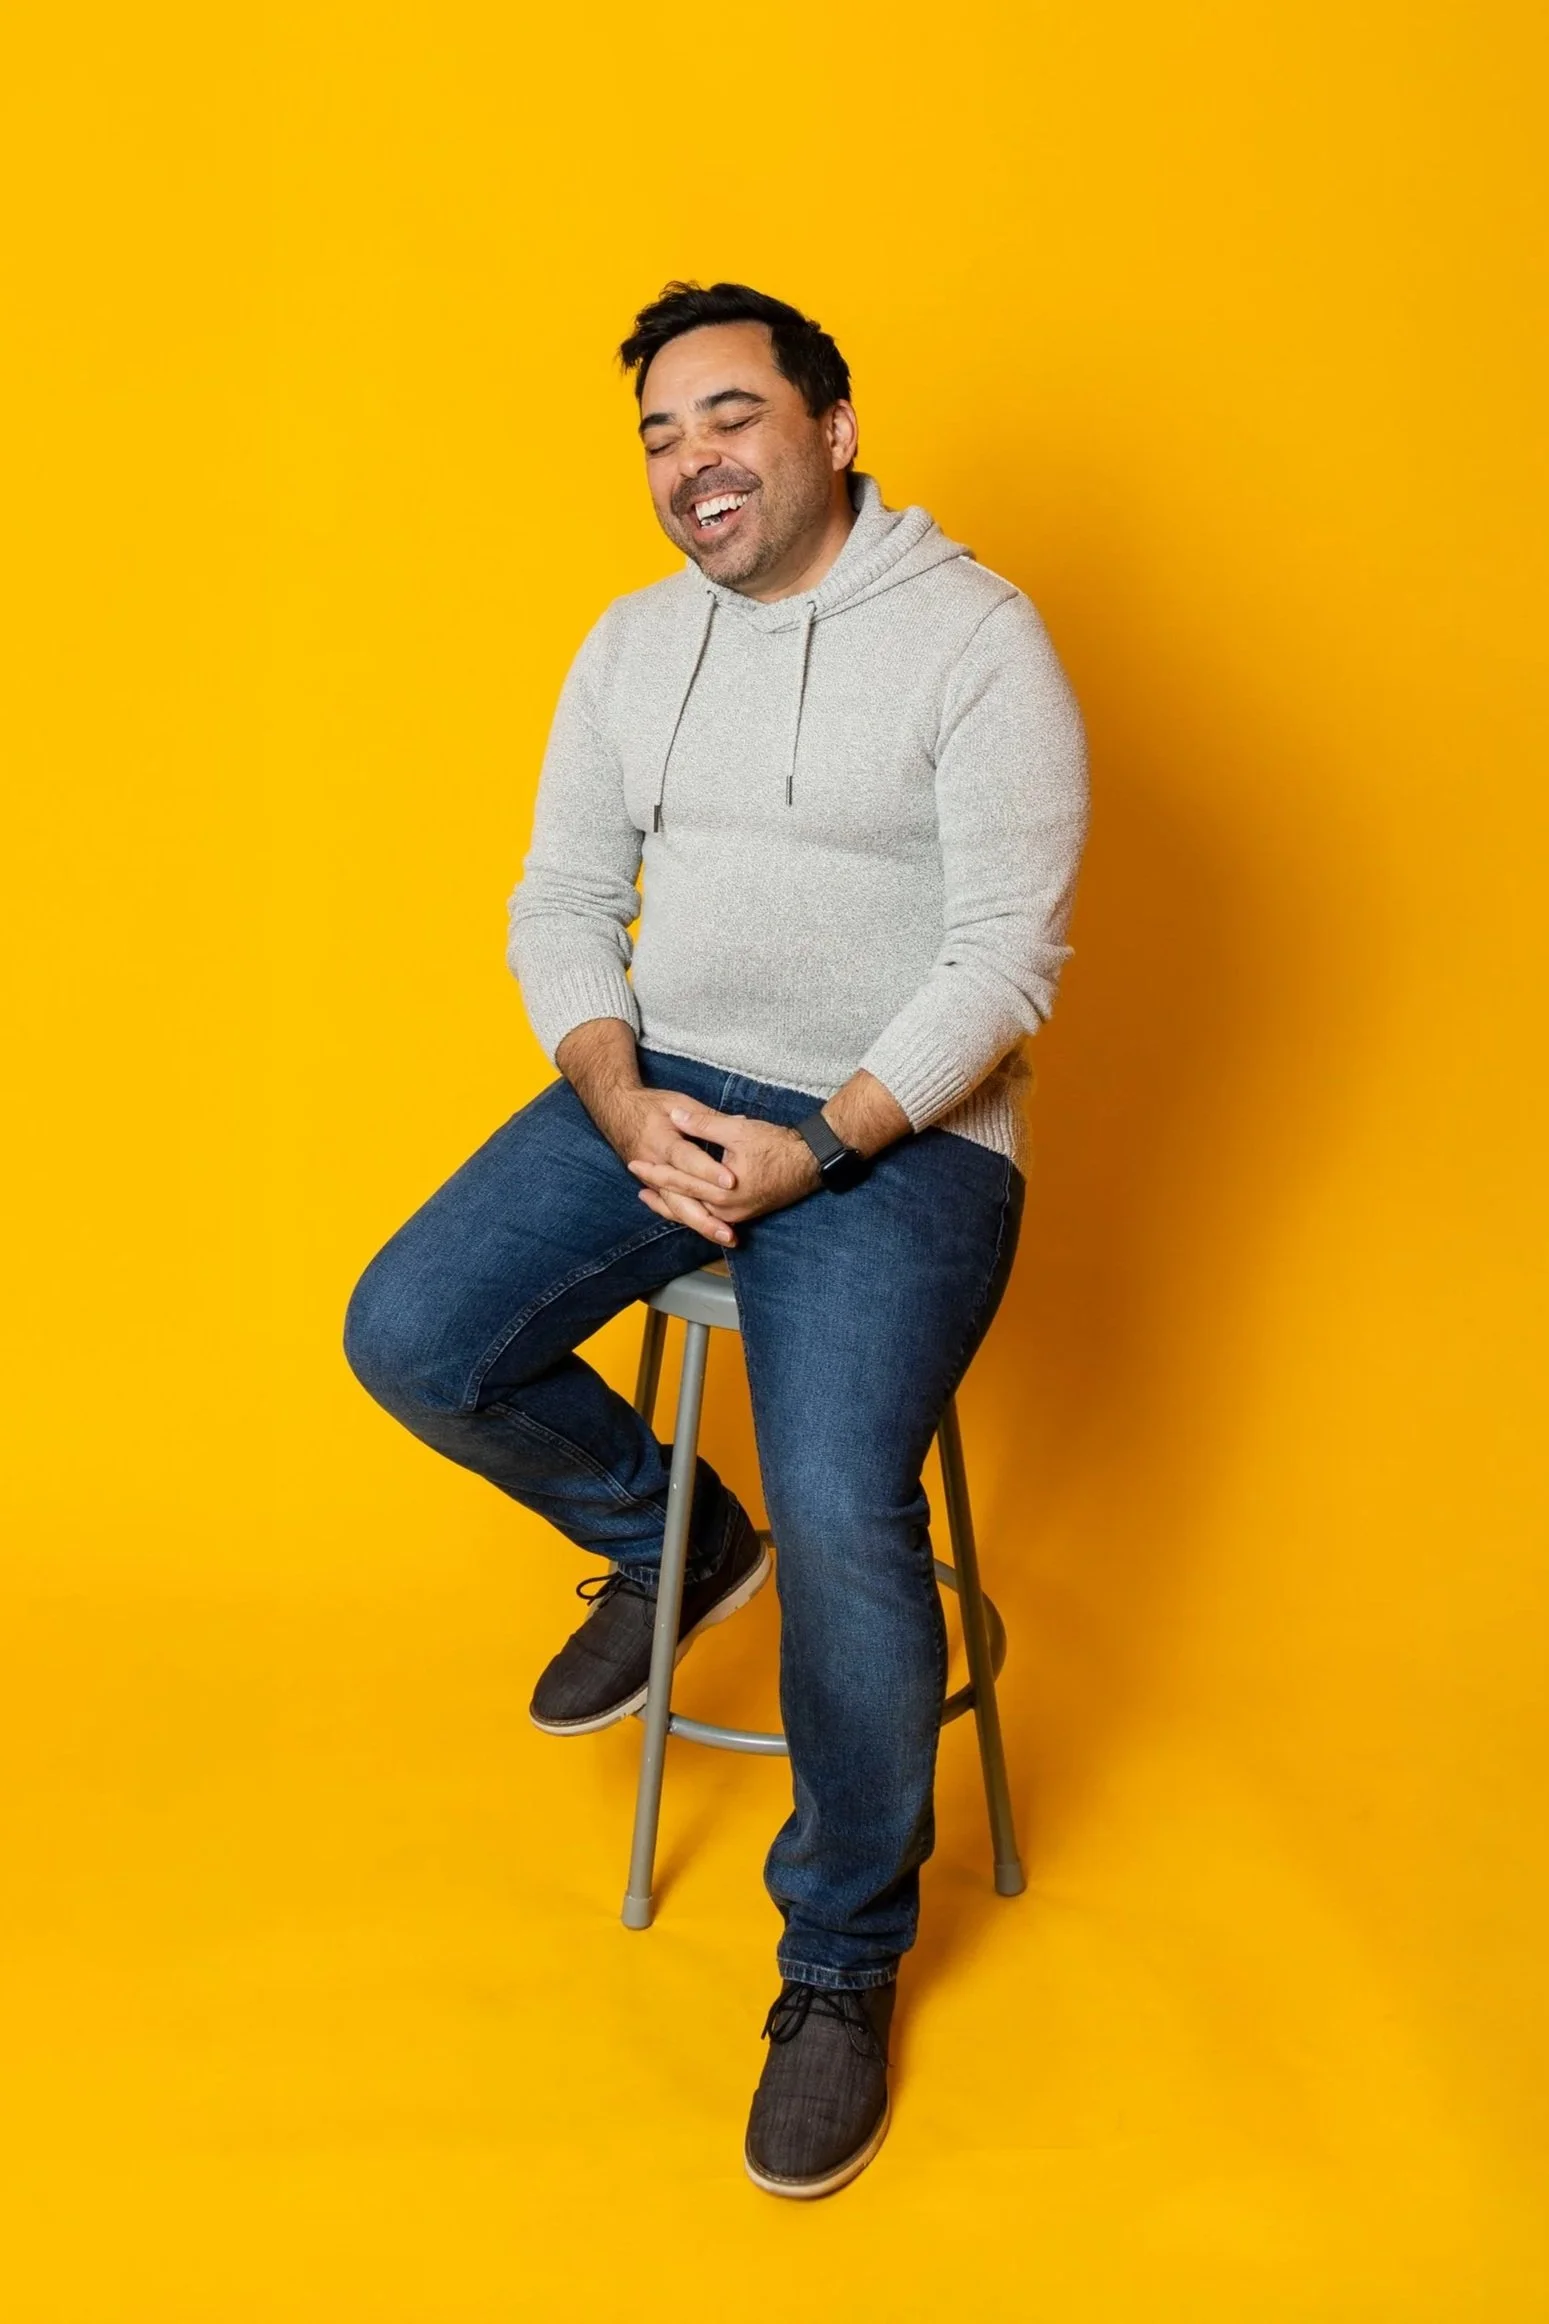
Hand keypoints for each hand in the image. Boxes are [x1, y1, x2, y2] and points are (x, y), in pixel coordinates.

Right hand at [599, 1086, 745, 1245]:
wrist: (615, 1110)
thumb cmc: (650, 1104)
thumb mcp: (678, 1102)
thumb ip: (707, 1118)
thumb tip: (741, 1121)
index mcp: (662, 1141)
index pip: (687, 1159)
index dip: (708, 1171)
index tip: (731, 1182)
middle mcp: (655, 1166)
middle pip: (679, 1198)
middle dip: (705, 1218)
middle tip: (729, 1232)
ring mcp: (651, 1181)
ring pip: (676, 1209)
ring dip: (701, 1225)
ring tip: (726, 1238)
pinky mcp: (653, 1186)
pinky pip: (671, 1208)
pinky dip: (689, 1221)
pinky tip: (709, 1232)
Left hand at [628, 1100, 819, 1243]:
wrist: (812, 1162)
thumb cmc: (778, 1145)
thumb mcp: (738, 1130)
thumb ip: (703, 1124)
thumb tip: (676, 1116)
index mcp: (721, 1192)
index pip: (679, 1181)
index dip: (655, 1170)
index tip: (635, 1162)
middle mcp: (726, 1210)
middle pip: (682, 1203)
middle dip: (657, 1191)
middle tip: (636, 1179)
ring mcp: (736, 1215)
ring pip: (694, 1213)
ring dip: (671, 1204)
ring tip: (650, 1197)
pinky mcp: (744, 1214)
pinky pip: (709, 1215)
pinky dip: (692, 1207)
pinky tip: (684, 1201)